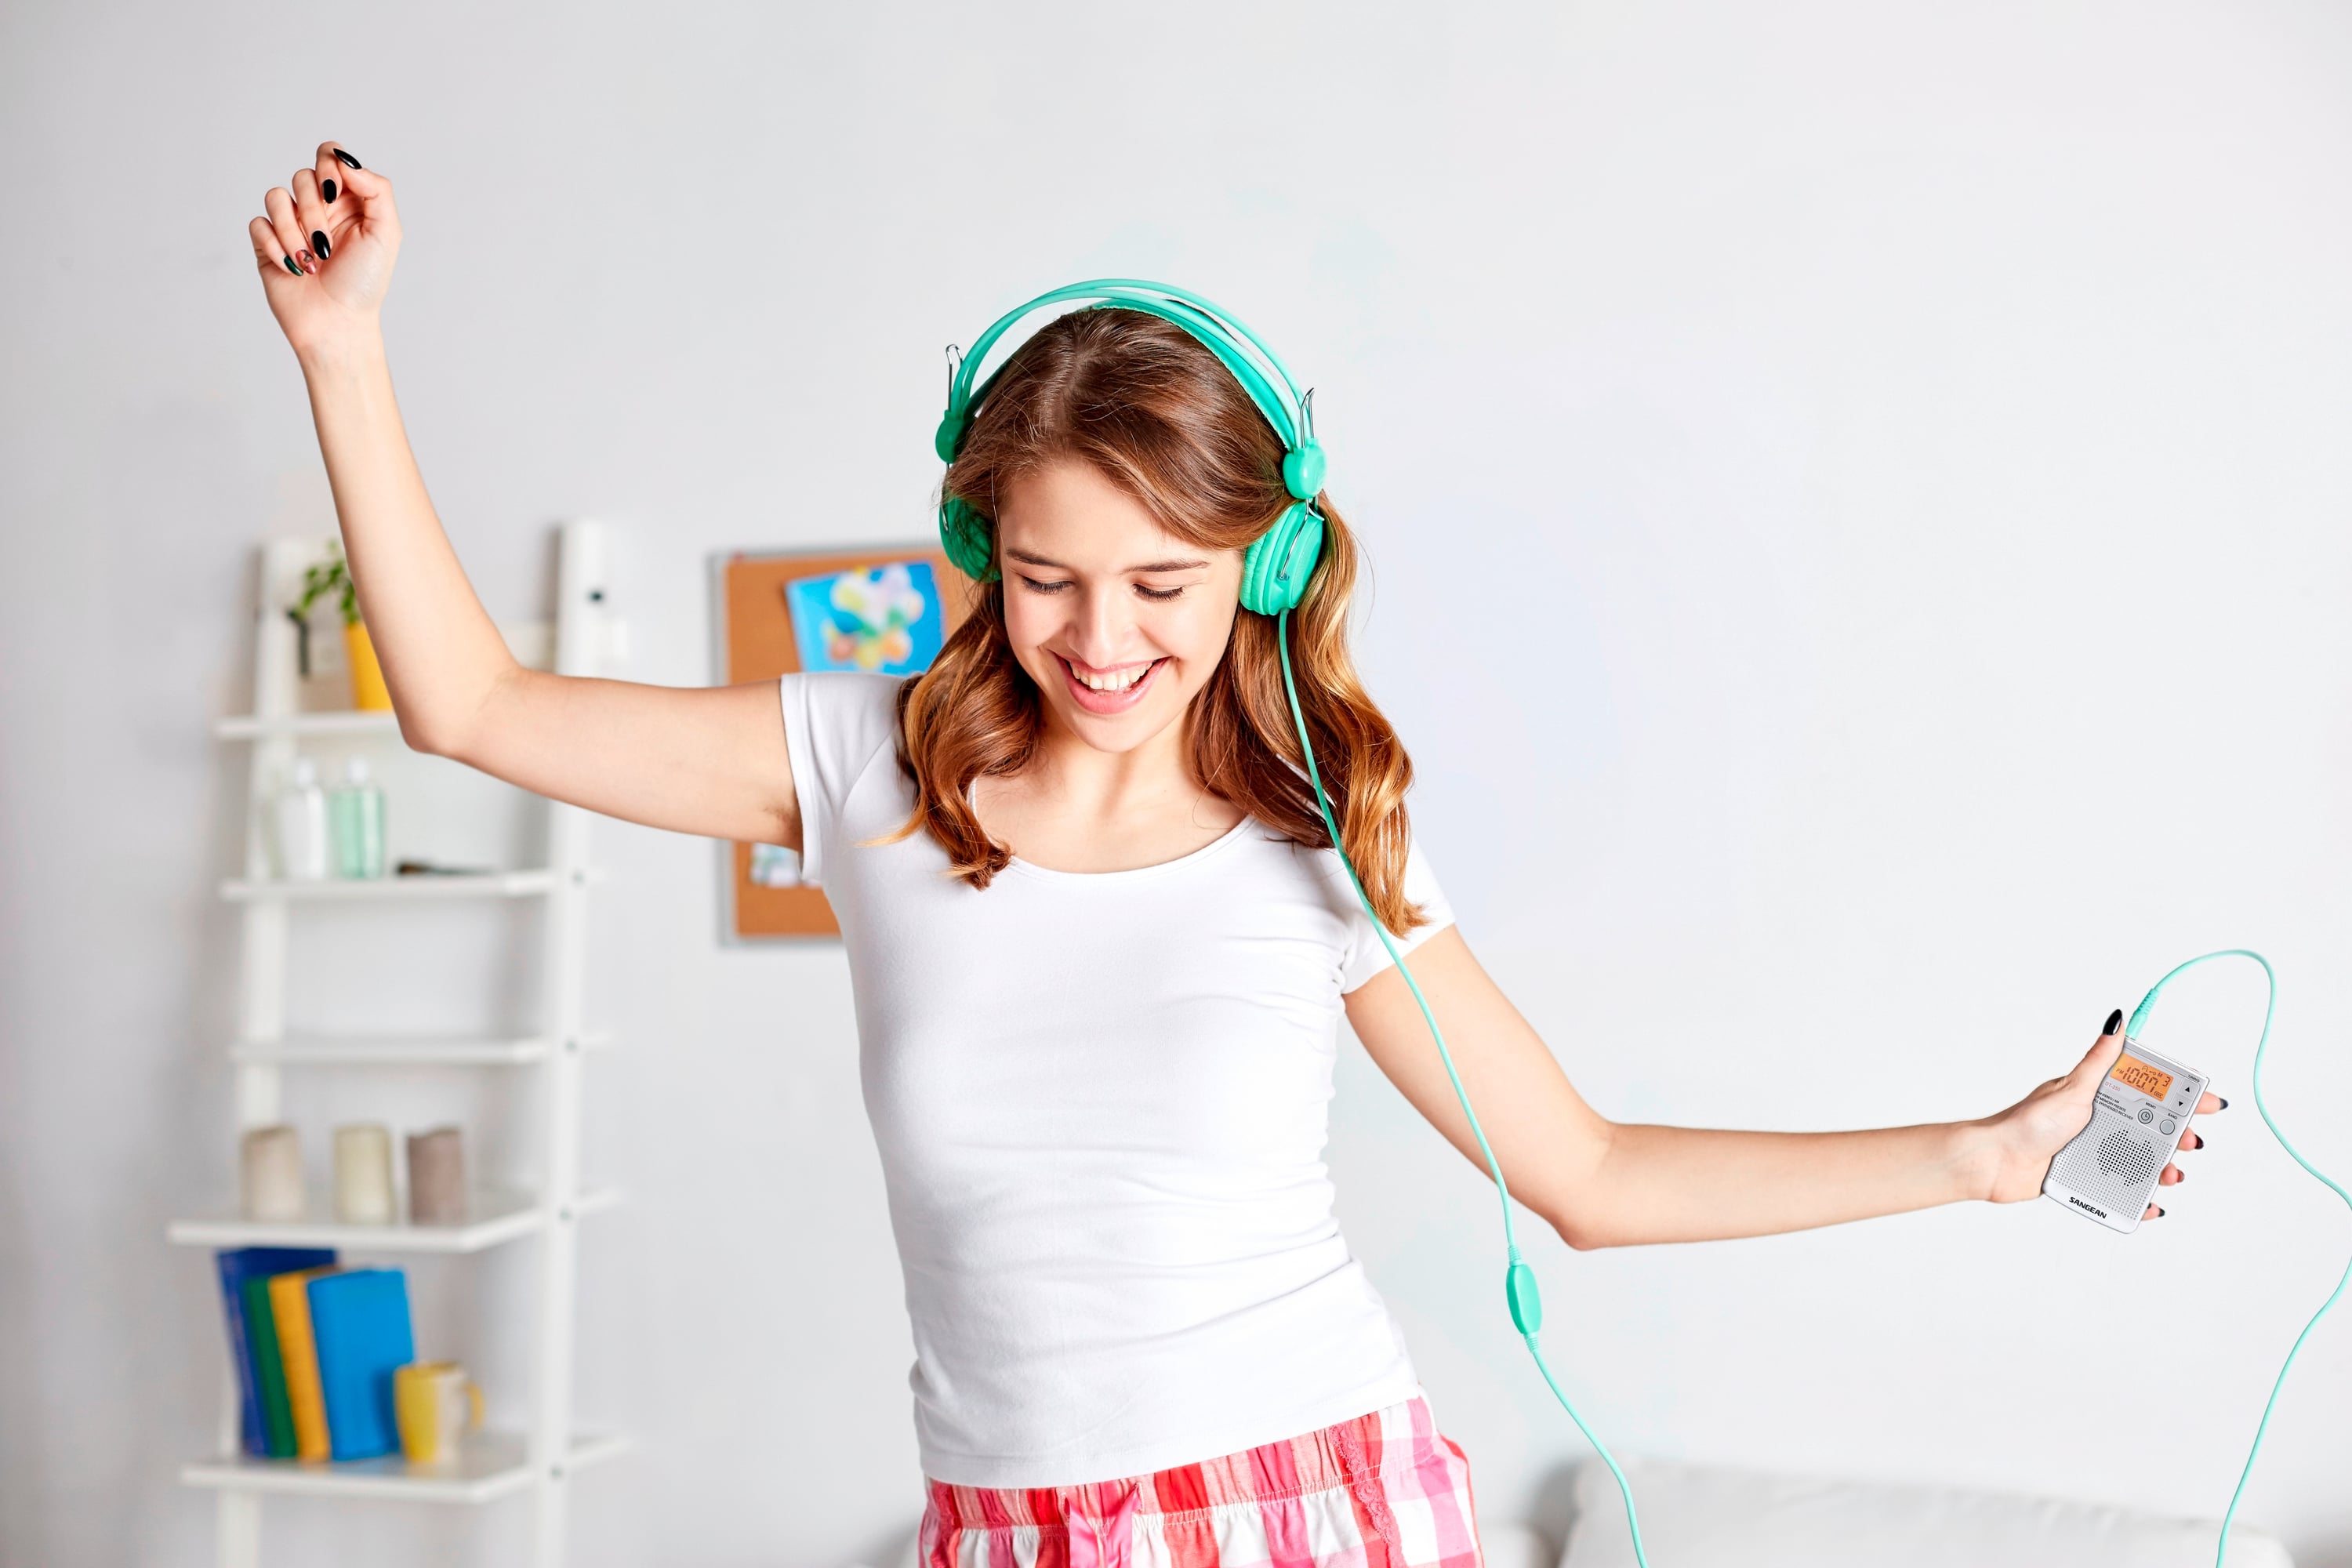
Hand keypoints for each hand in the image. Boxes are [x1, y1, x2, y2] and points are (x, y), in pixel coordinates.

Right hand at [246, 142, 399, 357]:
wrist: (337, 323)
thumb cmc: (364, 282)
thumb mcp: (387, 233)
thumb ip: (376, 189)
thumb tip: (345, 161)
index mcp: (348, 201)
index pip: (329, 156)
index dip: (328, 166)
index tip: (336, 193)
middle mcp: (319, 208)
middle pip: (302, 176)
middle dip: (315, 211)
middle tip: (326, 244)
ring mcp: (291, 224)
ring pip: (276, 197)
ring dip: (294, 231)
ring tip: (311, 261)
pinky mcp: (268, 243)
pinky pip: (258, 224)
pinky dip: (276, 246)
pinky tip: (294, 268)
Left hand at [1972, 1009, 2224, 1216]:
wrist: (1995, 1163)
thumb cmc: (2027, 1122)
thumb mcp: (2072, 1088)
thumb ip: (2099, 1060)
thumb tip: (2117, 1019)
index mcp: (2099, 1096)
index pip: (2149, 1093)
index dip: (2182, 1098)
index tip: (2209, 1104)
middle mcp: (2099, 1123)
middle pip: (2152, 1130)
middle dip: (2179, 1137)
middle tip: (2190, 1143)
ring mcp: (2092, 1152)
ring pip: (2141, 1162)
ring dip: (2163, 1169)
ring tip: (2171, 1175)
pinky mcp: (2084, 1179)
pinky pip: (2120, 1192)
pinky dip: (2139, 1201)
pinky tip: (2151, 1206)